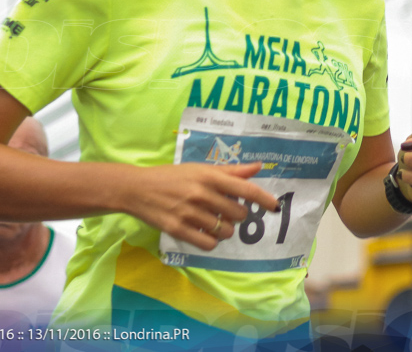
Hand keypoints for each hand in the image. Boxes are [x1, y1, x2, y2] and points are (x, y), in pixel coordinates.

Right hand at [123, 162, 279, 250]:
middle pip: (238, 214)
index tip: (274, 207)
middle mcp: (201, 193)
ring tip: (213, 222)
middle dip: (237, 215)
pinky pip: (208, 244)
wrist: (137, 189)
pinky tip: (204, 232)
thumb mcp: (199, 169)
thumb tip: (258, 167)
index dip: (263, 199)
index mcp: (208, 176)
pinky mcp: (178, 230)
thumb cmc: (172, 177)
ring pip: (225, 231)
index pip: (244, 189)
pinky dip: (211, 241)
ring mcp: (190, 213)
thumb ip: (229, 171)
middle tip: (226, 211)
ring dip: (224, 230)